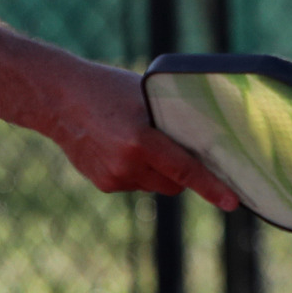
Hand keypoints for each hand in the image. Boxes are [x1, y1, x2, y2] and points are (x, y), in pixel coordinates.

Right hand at [49, 64, 240, 209]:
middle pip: (175, 183)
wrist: (58, 100)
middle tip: (176, 147)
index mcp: (141, 140)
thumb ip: (172, 119)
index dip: (212, 187)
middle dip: (183, 172)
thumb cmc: (108, 89)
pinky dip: (139, 171)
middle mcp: (127, 164)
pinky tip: (121, 147)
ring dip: (160, 171)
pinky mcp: (104, 184)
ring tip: (137, 139)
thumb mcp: (146, 96)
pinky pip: (136, 184)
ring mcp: (114, 178)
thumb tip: (207, 138)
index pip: (186, 170)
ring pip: (156, 185)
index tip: (233, 203)